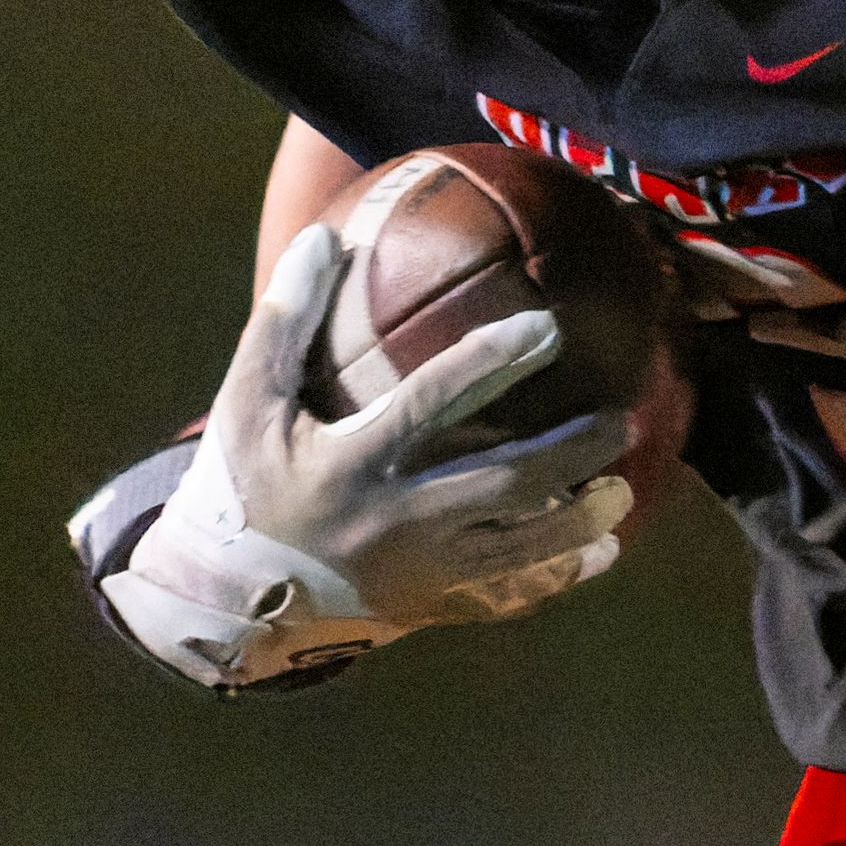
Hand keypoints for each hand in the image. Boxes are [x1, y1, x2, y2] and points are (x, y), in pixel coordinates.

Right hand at [94, 225, 636, 691]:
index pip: (430, 404)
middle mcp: (392, 523)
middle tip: (621, 419)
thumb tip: (320, 238)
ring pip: (518, 550)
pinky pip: (504, 596)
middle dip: (570, 453)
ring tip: (624, 494)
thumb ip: (282, 323)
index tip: (547, 328)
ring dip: (579, 523)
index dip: (490, 363)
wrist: (221, 601)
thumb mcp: (245, 404)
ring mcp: (416, 574)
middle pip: (502, 484)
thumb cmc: (239, 486)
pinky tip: (600, 555)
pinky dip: (554, 577)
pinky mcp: (426, 607)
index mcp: (348, 465)